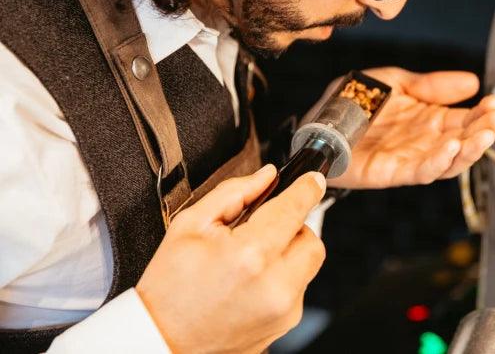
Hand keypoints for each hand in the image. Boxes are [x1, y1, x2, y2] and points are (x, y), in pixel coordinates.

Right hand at [136, 166, 325, 353]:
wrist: (163, 340)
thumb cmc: (170, 287)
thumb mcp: (190, 225)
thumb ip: (234, 193)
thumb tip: (267, 177)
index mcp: (250, 254)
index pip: (294, 208)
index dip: (307, 187)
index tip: (312, 179)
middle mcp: (275, 283)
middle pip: (311, 236)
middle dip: (293, 225)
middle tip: (262, 228)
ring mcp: (284, 308)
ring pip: (309, 262)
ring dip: (289, 251)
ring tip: (253, 257)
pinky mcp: (286, 322)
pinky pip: (299, 286)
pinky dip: (283, 276)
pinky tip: (251, 281)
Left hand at [331, 67, 494, 188]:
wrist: (317, 121)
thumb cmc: (353, 102)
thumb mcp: (397, 82)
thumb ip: (431, 85)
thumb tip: (473, 83)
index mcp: (428, 119)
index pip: (464, 119)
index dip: (483, 113)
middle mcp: (424, 141)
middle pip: (463, 142)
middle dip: (483, 131)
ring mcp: (409, 158)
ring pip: (448, 162)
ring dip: (469, 150)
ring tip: (484, 135)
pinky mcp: (391, 172)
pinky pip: (419, 172)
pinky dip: (437, 163)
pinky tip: (451, 148)